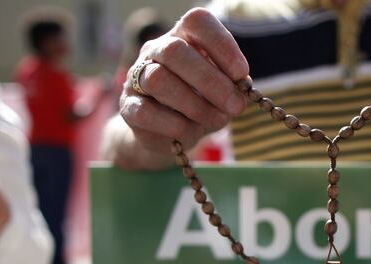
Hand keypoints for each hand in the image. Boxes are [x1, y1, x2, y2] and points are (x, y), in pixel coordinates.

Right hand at [120, 7, 248, 153]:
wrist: (170, 134)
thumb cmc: (201, 104)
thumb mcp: (222, 92)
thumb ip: (231, 86)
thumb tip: (240, 92)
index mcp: (184, 36)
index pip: (197, 21)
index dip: (222, 45)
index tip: (241, 74)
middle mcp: (156, 50)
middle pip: (175, 51)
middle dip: (212, 82)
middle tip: (235, 106)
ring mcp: (137, 77)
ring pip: (158, 80)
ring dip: (195, 105)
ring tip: (216, 120)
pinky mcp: (128, 107)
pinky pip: (146, 112)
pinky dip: (175, 125)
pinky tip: (190, 131)